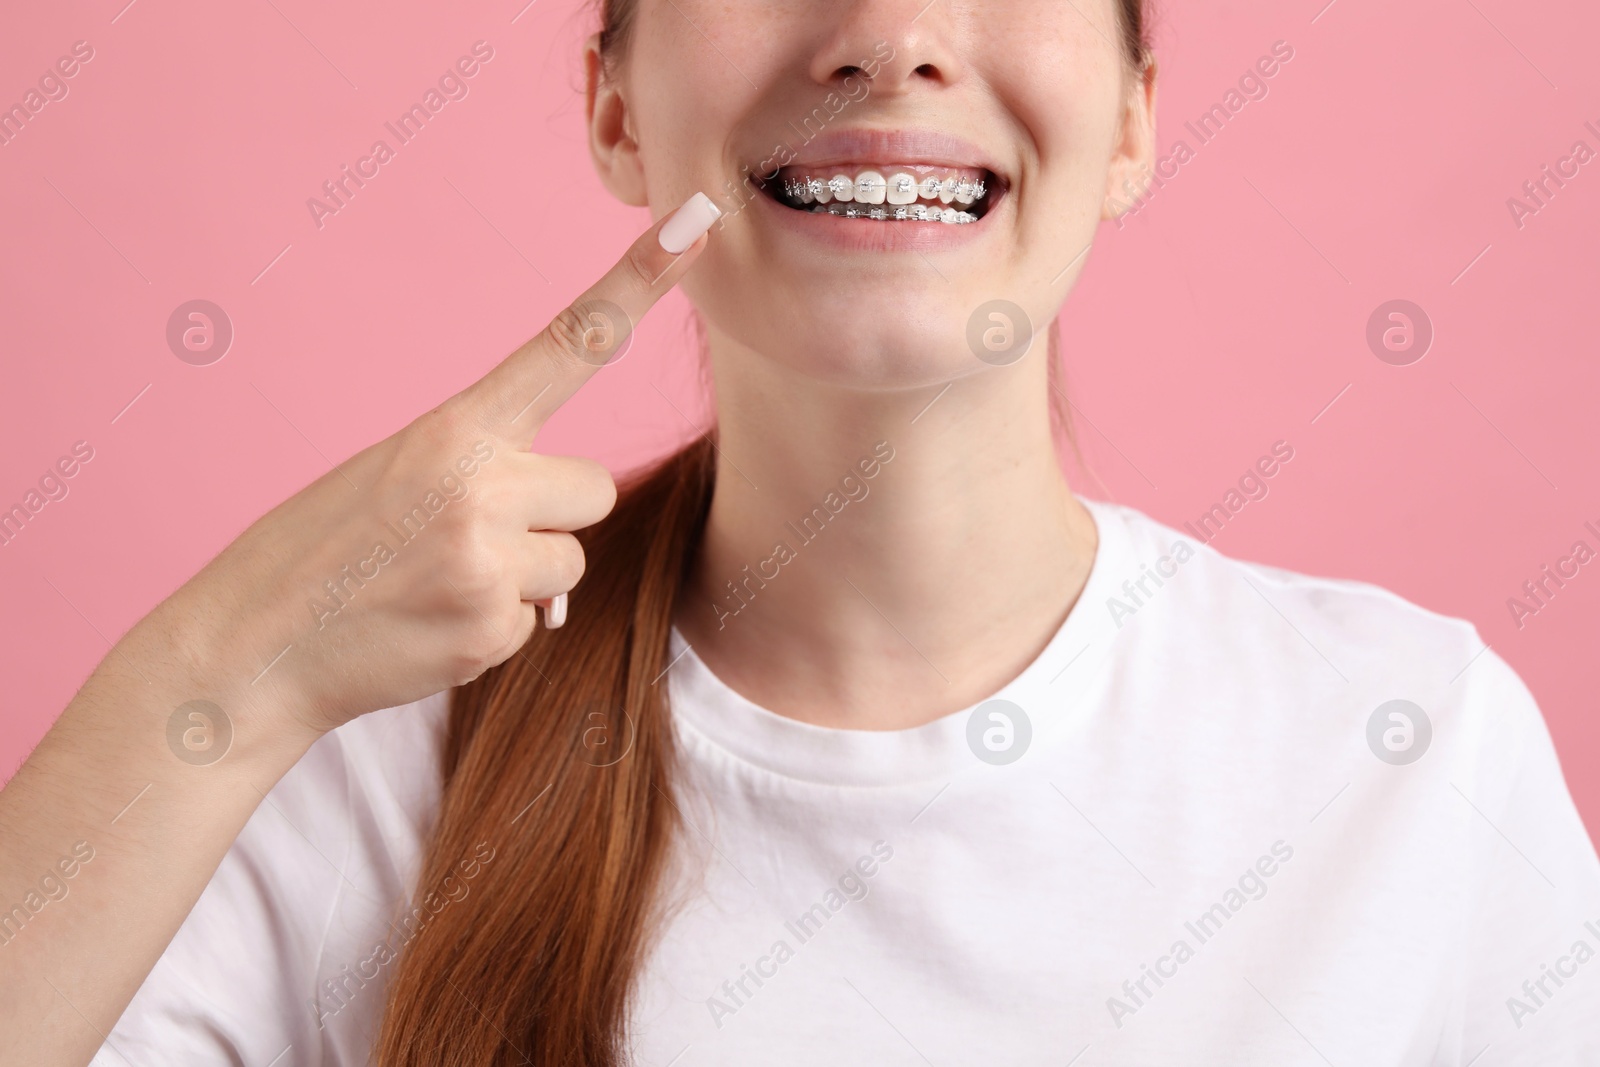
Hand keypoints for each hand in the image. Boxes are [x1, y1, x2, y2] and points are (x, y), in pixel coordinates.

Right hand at [154, 193, 721, 739]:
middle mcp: (483, 486)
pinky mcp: (492, 630)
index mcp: (456, 427)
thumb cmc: (325, 547)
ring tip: (436, 582)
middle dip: (549, 515)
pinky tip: (429, 624)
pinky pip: (537, 621)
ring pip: (571, 562)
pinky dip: (494, 626)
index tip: (691, 227)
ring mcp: (490, 562)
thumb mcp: (396, 470)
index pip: (568, 343)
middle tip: (463, 534)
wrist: (255, 646)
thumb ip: (487, 470)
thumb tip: (564, 523)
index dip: (635, 285)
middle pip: (594, 488)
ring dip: (523, 577)